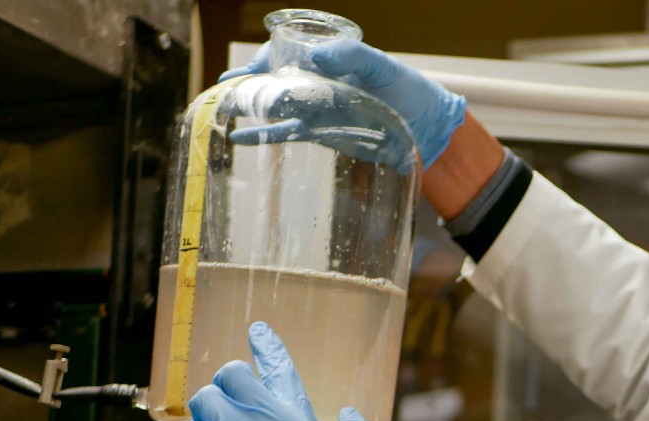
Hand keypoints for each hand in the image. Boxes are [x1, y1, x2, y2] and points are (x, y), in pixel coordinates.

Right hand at [222, 40, 466, 170]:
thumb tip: (316, 57)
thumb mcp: (383, 67)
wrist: (427, 128)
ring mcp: (317, 108)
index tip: (249, 71)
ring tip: (221, 112)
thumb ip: (353, 58)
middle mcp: (317, 82)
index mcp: (328, 60)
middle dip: (246, 84)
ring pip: (274, 107)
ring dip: (249, 109)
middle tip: (222, 92)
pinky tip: (239, 138)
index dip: (263, 60)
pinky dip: (262, 135)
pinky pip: (286, 133)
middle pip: (273, 80)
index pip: (285, 54)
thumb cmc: (408, 90)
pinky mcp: (321, 133)